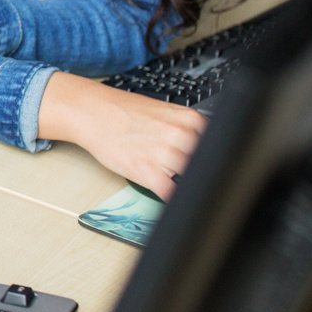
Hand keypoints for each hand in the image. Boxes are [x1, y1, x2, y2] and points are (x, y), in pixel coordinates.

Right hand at [37, 71, 205, 198]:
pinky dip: (174, 200)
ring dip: (184, 183)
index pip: (218, 147)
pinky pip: (172, 194)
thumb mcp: (165, 113)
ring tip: (172, 181)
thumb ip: (187, 130)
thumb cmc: (123, 112)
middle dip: (200, 172)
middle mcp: (181, 135)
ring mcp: (166, 155)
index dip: (215, 160)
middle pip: (207, 165)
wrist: (93, 112)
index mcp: (190, 120)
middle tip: (189, 175)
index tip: (213, 168)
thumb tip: (204, 150)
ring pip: (192, 180)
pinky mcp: (148, 172)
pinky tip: (171, 198)